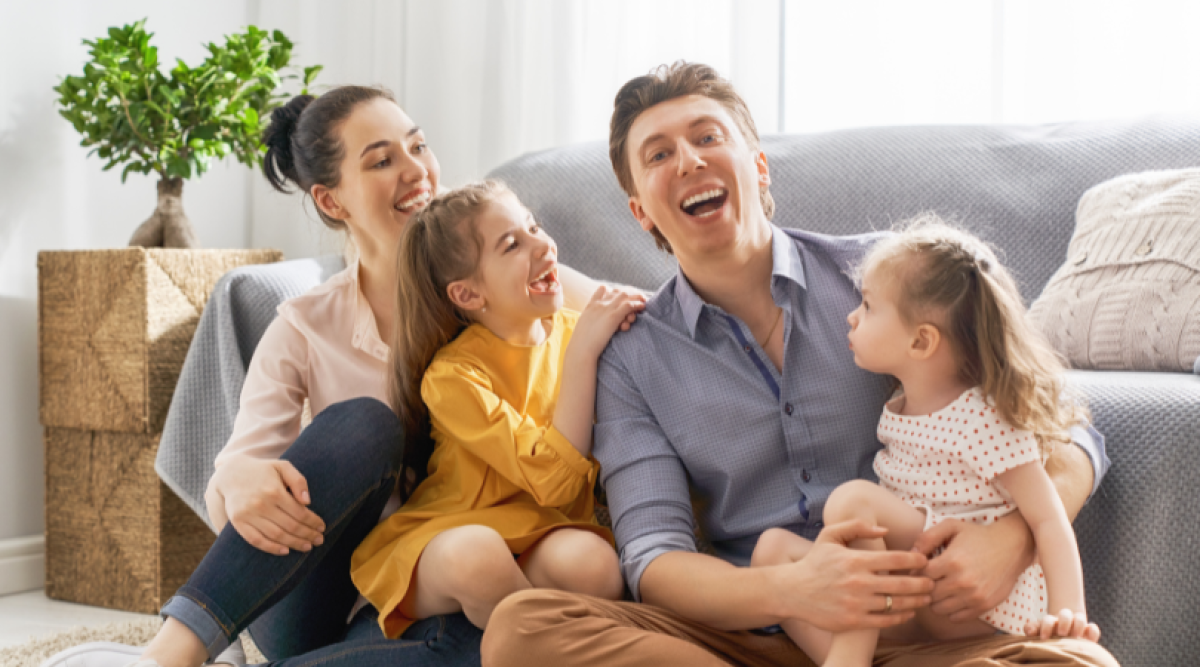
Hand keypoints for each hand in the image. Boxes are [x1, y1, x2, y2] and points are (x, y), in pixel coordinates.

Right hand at [207, 456, 325, 555]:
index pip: (299, 512)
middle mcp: (261, 504)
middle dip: (307, 535)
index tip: (322, 527)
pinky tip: (285, 551)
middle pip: (290, 526)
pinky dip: (271, 548)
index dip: (313, 522)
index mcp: (274, 491)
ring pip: (275, 535)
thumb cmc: (263, 470)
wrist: (231, 473)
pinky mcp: (238, 522)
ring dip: (294, 543)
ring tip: (307, 547)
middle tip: (319, 540)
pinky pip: (256, 540)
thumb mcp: (283, 467)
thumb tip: (307, 502)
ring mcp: (248, 515)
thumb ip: (298, 481)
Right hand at [571, 285, 646, 357]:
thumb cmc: (582, 343)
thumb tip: (597, 324)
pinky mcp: (613, 316)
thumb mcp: (584, 327)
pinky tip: (642, 306)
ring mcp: (606, 309)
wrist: (580, 349)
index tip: (622, 295)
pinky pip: (629, 305)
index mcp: (590, 306)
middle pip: (617, 291)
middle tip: (637, 297)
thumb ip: (591, 320)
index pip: (602, 289)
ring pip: (625, 296)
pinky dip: (637, 304)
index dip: (614, 291)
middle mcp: (598, 304)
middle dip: (629, 293)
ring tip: (643, 300)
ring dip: (636, 297)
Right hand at [777, 520, 932, 632]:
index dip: (915, 560)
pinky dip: (900, 617)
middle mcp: (858, 582)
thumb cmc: (815, 562)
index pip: (895, 559)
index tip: (924, 560)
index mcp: (855, 560)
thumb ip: (856, 526)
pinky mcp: (853, 621)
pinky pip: (885, 620)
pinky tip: (907, 612)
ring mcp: (856, 603)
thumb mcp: (830, 536)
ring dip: (916, 601)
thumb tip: (885, 530)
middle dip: (922, 583)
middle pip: (902, 583)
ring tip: (925, 598)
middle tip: (932, 582)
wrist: (792, 591)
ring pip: (896, 604)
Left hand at [911, 516, 1032, 621]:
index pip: (920, 576)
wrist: (1012, 547)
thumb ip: (927, 538)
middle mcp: (962, 582)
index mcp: (951, 561)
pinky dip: (950, 610)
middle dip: (924, 587)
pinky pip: (956, 618)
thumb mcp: (951, 526)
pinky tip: (953, 597)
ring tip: (940, 588)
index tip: (919, 569)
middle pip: (928, 594)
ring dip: (935, 600)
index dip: (915, 572)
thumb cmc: (977, 535)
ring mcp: (974, 596)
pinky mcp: (984, 606)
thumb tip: (911, 555)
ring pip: (939, 609)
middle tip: (928, 580)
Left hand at [1024, 609, 1100, 641]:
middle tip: (1061, 634)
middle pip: (1065, 614)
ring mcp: (1077, 625)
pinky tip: (1089, 640)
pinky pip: (1093, 629)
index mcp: (1051, 622)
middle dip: (1063, 622)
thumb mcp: (1038, 633)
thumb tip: (1028, 631)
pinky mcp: (1089, 632)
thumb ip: (1032, 629)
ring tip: (1075, 637)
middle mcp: (1065, 620)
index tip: (1044, 638)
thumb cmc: (1047, 637)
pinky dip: (1092, 632)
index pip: (1048, 620)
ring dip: (1078, 625)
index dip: (1046, 627)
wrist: (1061, 638)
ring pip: (1080, 618)